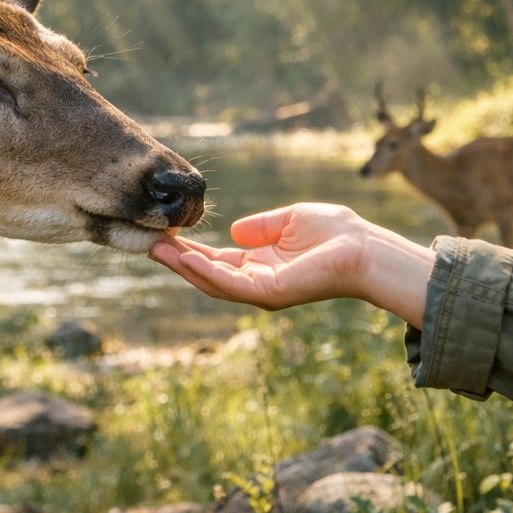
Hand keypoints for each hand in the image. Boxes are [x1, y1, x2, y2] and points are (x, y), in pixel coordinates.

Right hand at [150, 202, 435, 323]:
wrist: (364, 247)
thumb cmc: (336, 232)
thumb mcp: (289, 219)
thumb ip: (261, 226)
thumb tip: (234, 230)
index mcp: (261, 265)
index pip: (217, 259)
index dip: (190, 248)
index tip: (165, 233)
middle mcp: (257, 282)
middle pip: (207, 273)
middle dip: (177, 260)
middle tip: (147, 243)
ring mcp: (262, 291)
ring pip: (212, 282)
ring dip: (183, 267)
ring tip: (156, 249)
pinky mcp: (270, 293)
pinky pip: (230, 283)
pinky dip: (206, 272)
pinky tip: (185, 257)